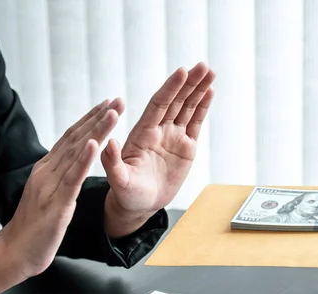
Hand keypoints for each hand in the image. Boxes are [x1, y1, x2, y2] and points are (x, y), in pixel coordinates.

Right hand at [0, 99, 123, 293]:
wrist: (16, 251)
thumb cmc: (36, 226)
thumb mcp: (50, 194)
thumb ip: (60, 177)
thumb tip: (74, 163)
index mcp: (47, 168)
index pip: (71, 138)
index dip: (90, 119)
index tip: (107, 104)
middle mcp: (47, 171)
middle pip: (76, 138)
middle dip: (98, 117)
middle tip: (117, 99)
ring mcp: (50, 185)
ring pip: (76, 152)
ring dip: (96, 130)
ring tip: (113, 112)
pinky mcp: (56, 202)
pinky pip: (72, 177)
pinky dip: (84, 159)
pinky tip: (94, 143)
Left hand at [100, 62, 215, 237]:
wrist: (139, 204)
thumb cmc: (126, 193)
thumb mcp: (118, 180)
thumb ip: (112, 163)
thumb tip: (108, 143)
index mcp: (142, 134)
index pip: (159, 105)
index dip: (170, 88)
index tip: (181, 72)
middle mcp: (158, 130)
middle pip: (176, 101)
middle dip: (189, 83)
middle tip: (203, 65)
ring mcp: (173, 137)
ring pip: (188, 107)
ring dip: (198, 89)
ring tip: (210, 71)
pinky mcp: (185, 147)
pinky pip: (195, 122)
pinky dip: (203, 107)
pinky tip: (209, 91)